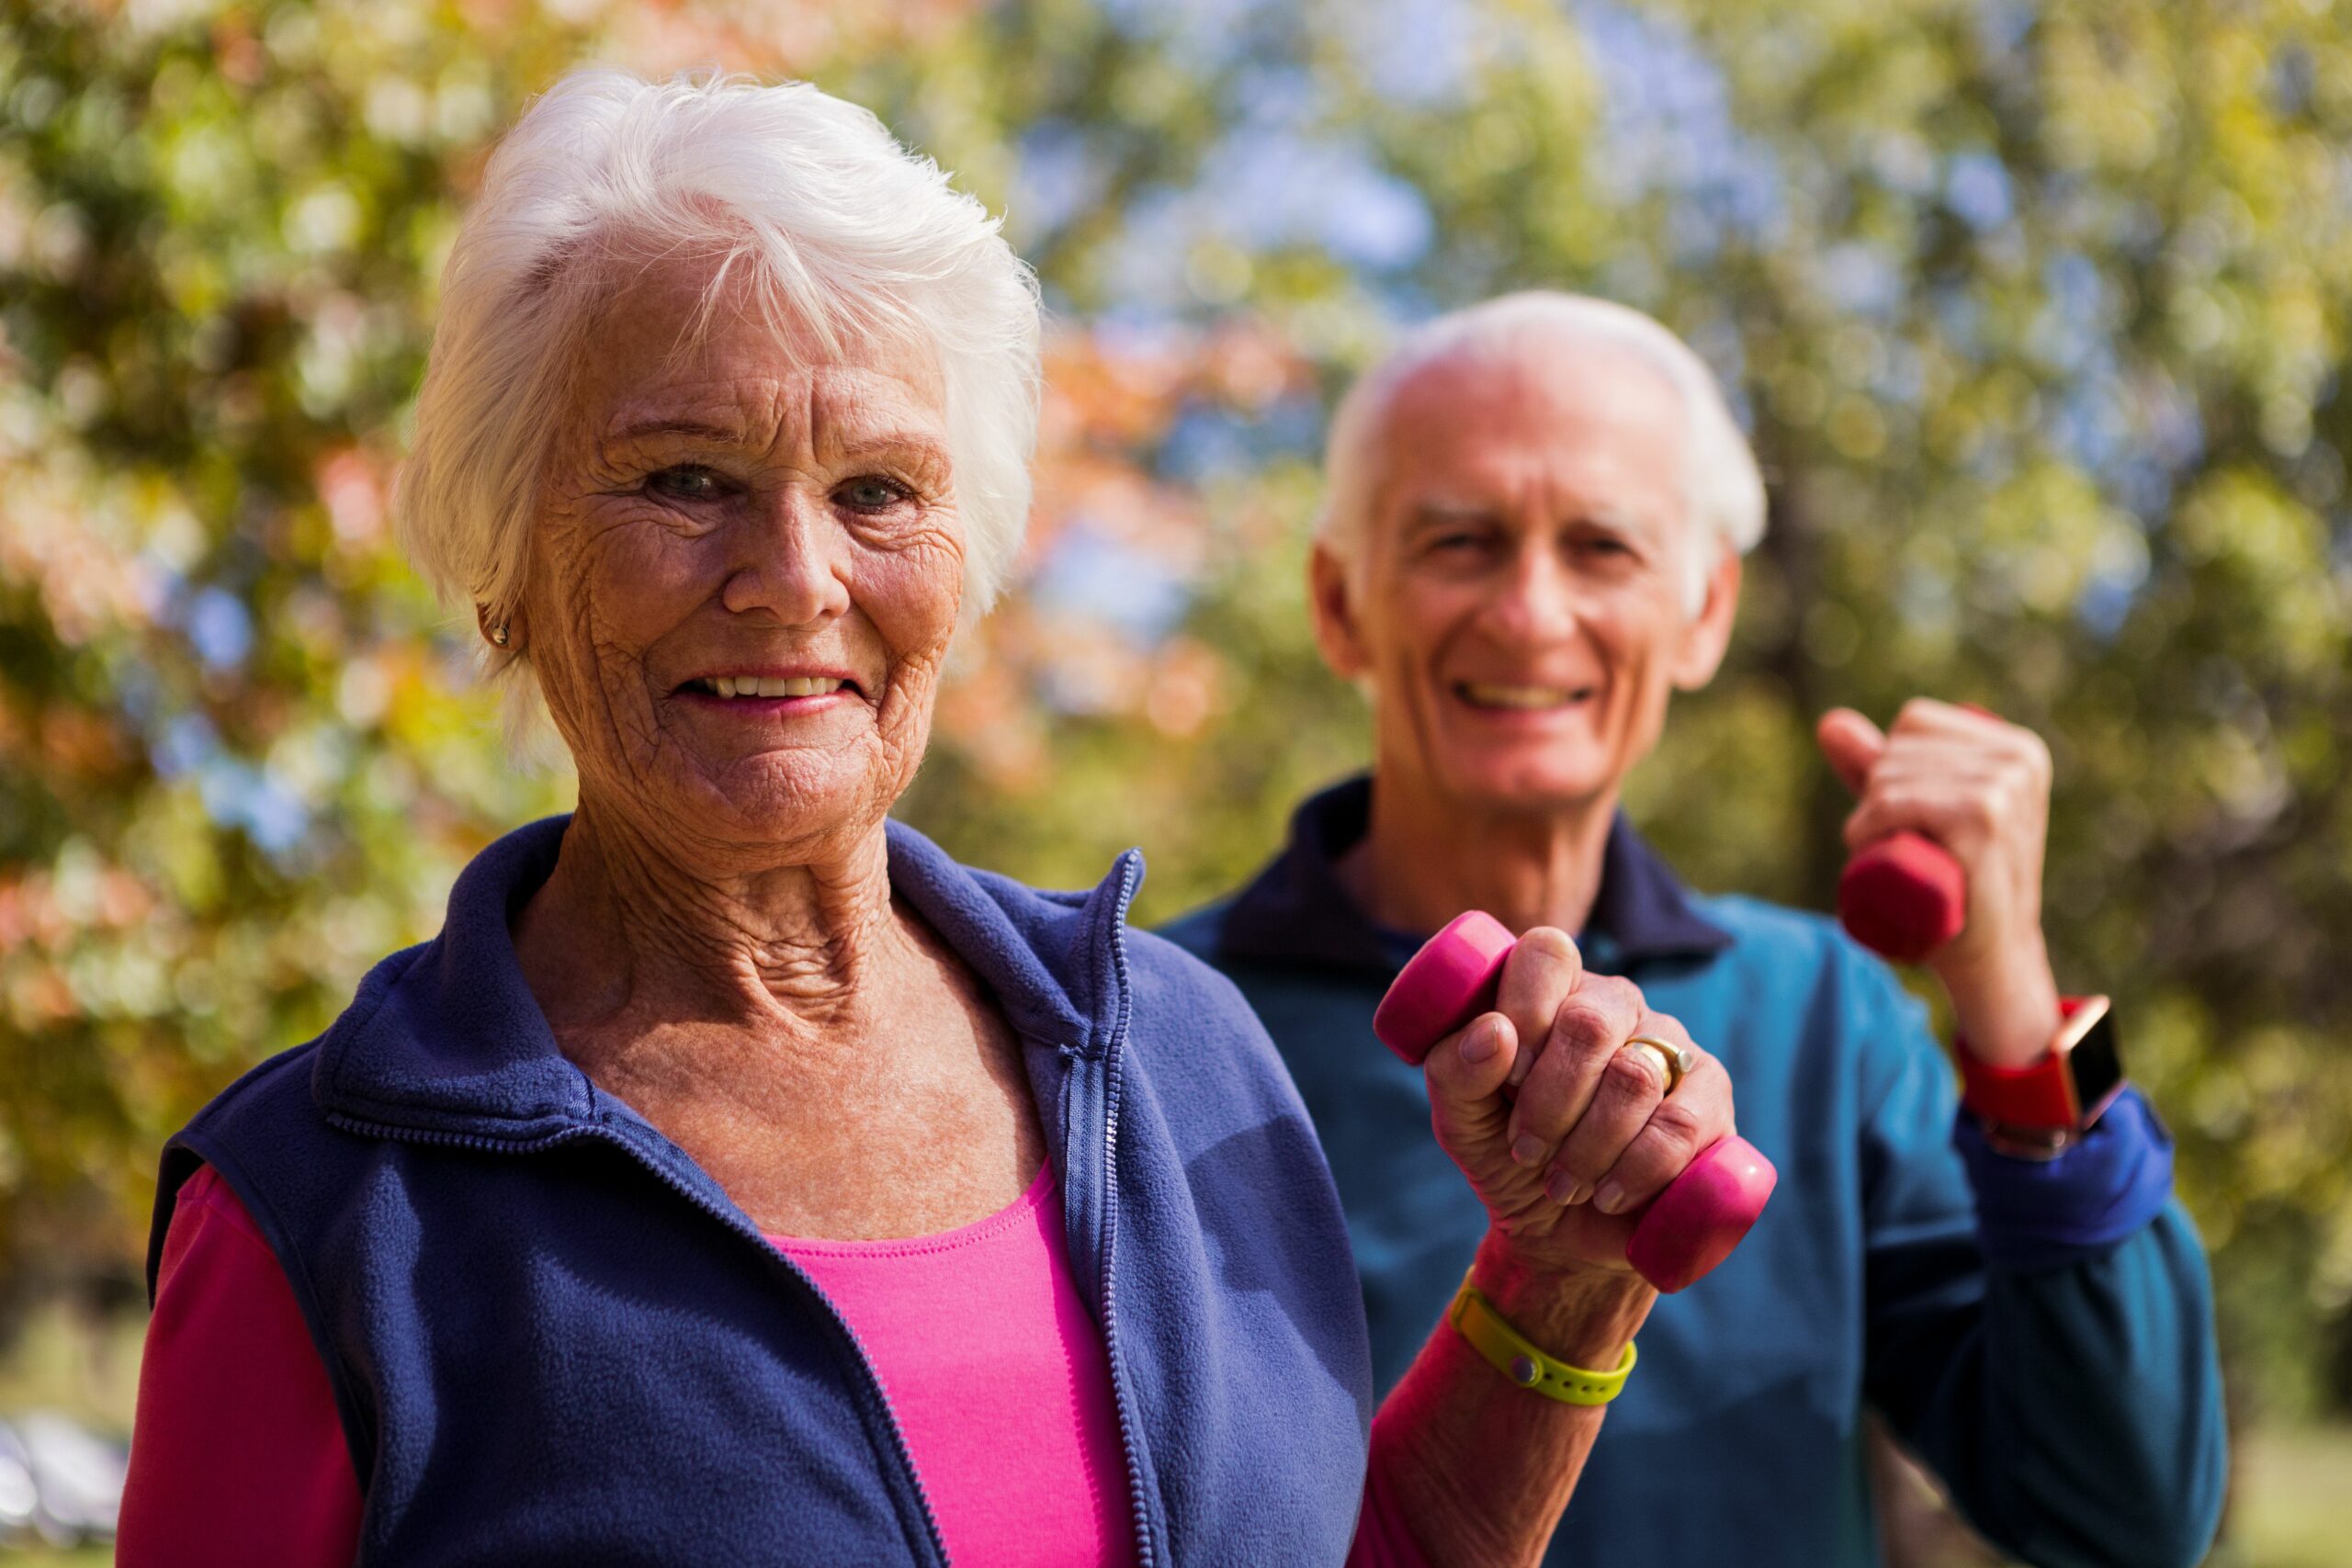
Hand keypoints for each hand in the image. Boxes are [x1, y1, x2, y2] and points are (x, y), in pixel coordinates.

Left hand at [1421, 927, 1738, 1279]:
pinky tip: (1610, 1194)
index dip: (1524, 1014)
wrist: (1562, 1234)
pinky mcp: (1712, 1099)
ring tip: (1564, 1183)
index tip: (1508, 1081)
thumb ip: (1455, 1071)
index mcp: (1554, 989)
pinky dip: (1636, 1170)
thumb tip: (1494, 1032)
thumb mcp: (1461, 1122)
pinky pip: (1680, 1125)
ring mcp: (1672, 1046)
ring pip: (1635, 1078)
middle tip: (1527, 1151)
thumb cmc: (1508, 1159)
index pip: (1547, 954)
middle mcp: (1616, 1005)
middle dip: (1549, 1102)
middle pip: (1588, 1024)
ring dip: (1587, 1147)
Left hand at [1817, 699, 2062, 1064]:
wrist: (1989, 958)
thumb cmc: (1953, 886)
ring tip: (1902, 859)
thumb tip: (1828, 723)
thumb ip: (1874, 765)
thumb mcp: (1915, 813)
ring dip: (1869, 820)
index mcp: (2017, 749)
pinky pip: (1892, 801)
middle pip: (1897, 748)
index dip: (1891, 766)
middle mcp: (2018, 760)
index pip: (1914, 721)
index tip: (1913, 816)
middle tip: (1908, 848)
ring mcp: (2003, 788)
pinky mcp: (1981, 820)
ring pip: (1886, 777)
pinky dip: (1870, 826)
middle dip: (1878, 796)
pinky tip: (1880, 852)